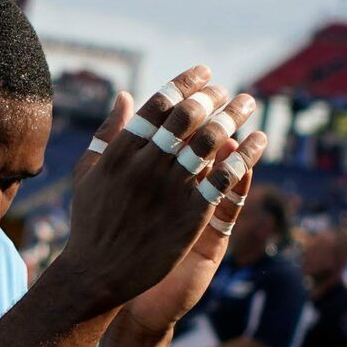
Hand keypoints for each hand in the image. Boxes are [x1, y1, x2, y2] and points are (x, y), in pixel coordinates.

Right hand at [58, 71, 262, 318]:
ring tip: (246, 105)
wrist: (98, 273)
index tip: (203, 73)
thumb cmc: (91, 222)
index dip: (185, 83)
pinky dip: (244, 156)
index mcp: (121, 151)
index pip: (159, 104)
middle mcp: (146, 164)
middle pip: (187, 116)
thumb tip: (125, 95)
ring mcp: (169, 189)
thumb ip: (108, 132)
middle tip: (225, 90)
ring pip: (209, 141)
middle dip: (211, 96)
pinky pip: (224, 177)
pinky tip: (258, 142)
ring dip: (233, 117)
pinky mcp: (190, 214)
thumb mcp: (89, 172)